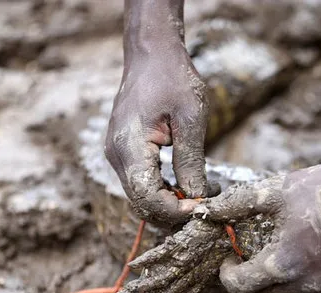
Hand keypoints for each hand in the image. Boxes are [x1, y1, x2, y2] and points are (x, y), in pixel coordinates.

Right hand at [105, 23, 208, 225]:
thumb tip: (197, 196)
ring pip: (139, 196)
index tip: (201, 205)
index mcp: (129, 146)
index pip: (147, 197)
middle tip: (204, 205)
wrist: (151, 53)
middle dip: (172, 211)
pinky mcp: (123, 152)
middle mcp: (116, 155)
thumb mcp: (190, 118)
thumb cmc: (172, 77)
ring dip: (168, 203)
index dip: (174, 209)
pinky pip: (140, 182)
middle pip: (140, 202)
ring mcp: (117, 154)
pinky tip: (184, 185)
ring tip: (199, 195)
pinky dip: (161, 190)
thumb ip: (191, 160)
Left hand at [196, 143, 320, 292]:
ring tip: (281, 282)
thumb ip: (237, 204)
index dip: (227, 275)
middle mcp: (307, 284)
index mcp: (283, 262)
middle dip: (252, 284)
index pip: (241, 287)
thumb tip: (207, 211)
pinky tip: (313, 291)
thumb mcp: (275, 191)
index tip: (229, 262)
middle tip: (252, 265)